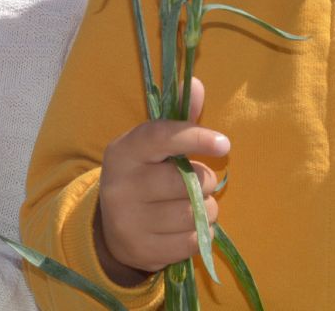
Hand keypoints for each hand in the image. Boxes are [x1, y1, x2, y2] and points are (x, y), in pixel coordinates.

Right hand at [95, 77, 228, 283]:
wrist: (110, 228)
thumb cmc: (142, 177)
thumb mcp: (151, 148)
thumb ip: (177, 120)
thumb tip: (195, 84)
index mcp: (122, 152)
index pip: (160, 137)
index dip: (195, 137)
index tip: (224, 143)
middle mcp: (121, 186)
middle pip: (185, 181)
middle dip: (205, 181)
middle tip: (199, 182)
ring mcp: (129, 222)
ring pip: (193, 213)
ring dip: (206, 209)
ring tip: (195, 205)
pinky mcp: (144, 251)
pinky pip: (193, 241)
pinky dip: (201, 233)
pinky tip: (188, 227)